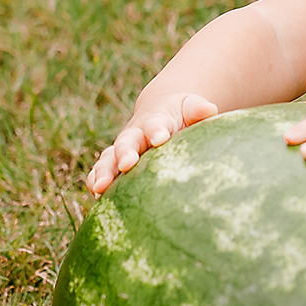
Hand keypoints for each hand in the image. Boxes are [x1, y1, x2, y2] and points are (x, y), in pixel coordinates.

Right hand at [85, 93, 218, 193]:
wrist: (158, 112)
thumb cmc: (180, 113)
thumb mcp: (189, 106)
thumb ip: (197, 109)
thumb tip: (209, 109)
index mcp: (155, 120)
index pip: (155, 124)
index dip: (156, 130)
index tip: (160, 138)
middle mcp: (134, 134)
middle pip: (126, 142)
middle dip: (125, 152)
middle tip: (127, 164)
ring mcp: (122, 149)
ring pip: (108, 159)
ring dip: (103, 172)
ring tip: (100, 187)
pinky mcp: (115, 164)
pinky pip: (101, 172)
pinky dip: (96, 182)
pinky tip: (97, 199)